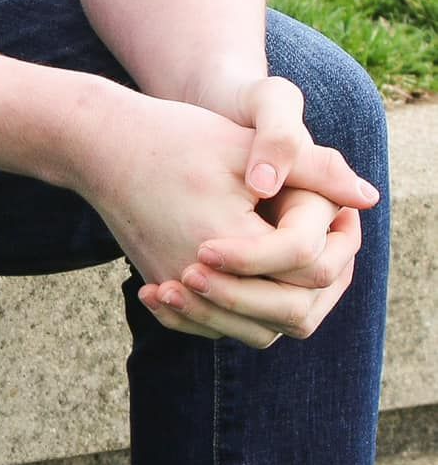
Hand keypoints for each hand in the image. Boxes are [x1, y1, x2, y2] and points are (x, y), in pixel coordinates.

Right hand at [75, 88, 377, 350]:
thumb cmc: (172, 134)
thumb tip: (366, 198)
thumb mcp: (244, 144)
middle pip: (288, 313)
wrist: (97, 144)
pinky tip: (261, 280)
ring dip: (285, 306)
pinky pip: (218, 327)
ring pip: (255, 330)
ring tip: (305, 268)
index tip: (337, 216)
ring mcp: (178, 290)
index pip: (308, 268)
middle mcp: (199, 278)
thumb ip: (311, 170)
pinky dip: (246, 313)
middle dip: (318, 284)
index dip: (335, 242)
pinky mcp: (164, 289)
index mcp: (228, 242)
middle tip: (333, 248)